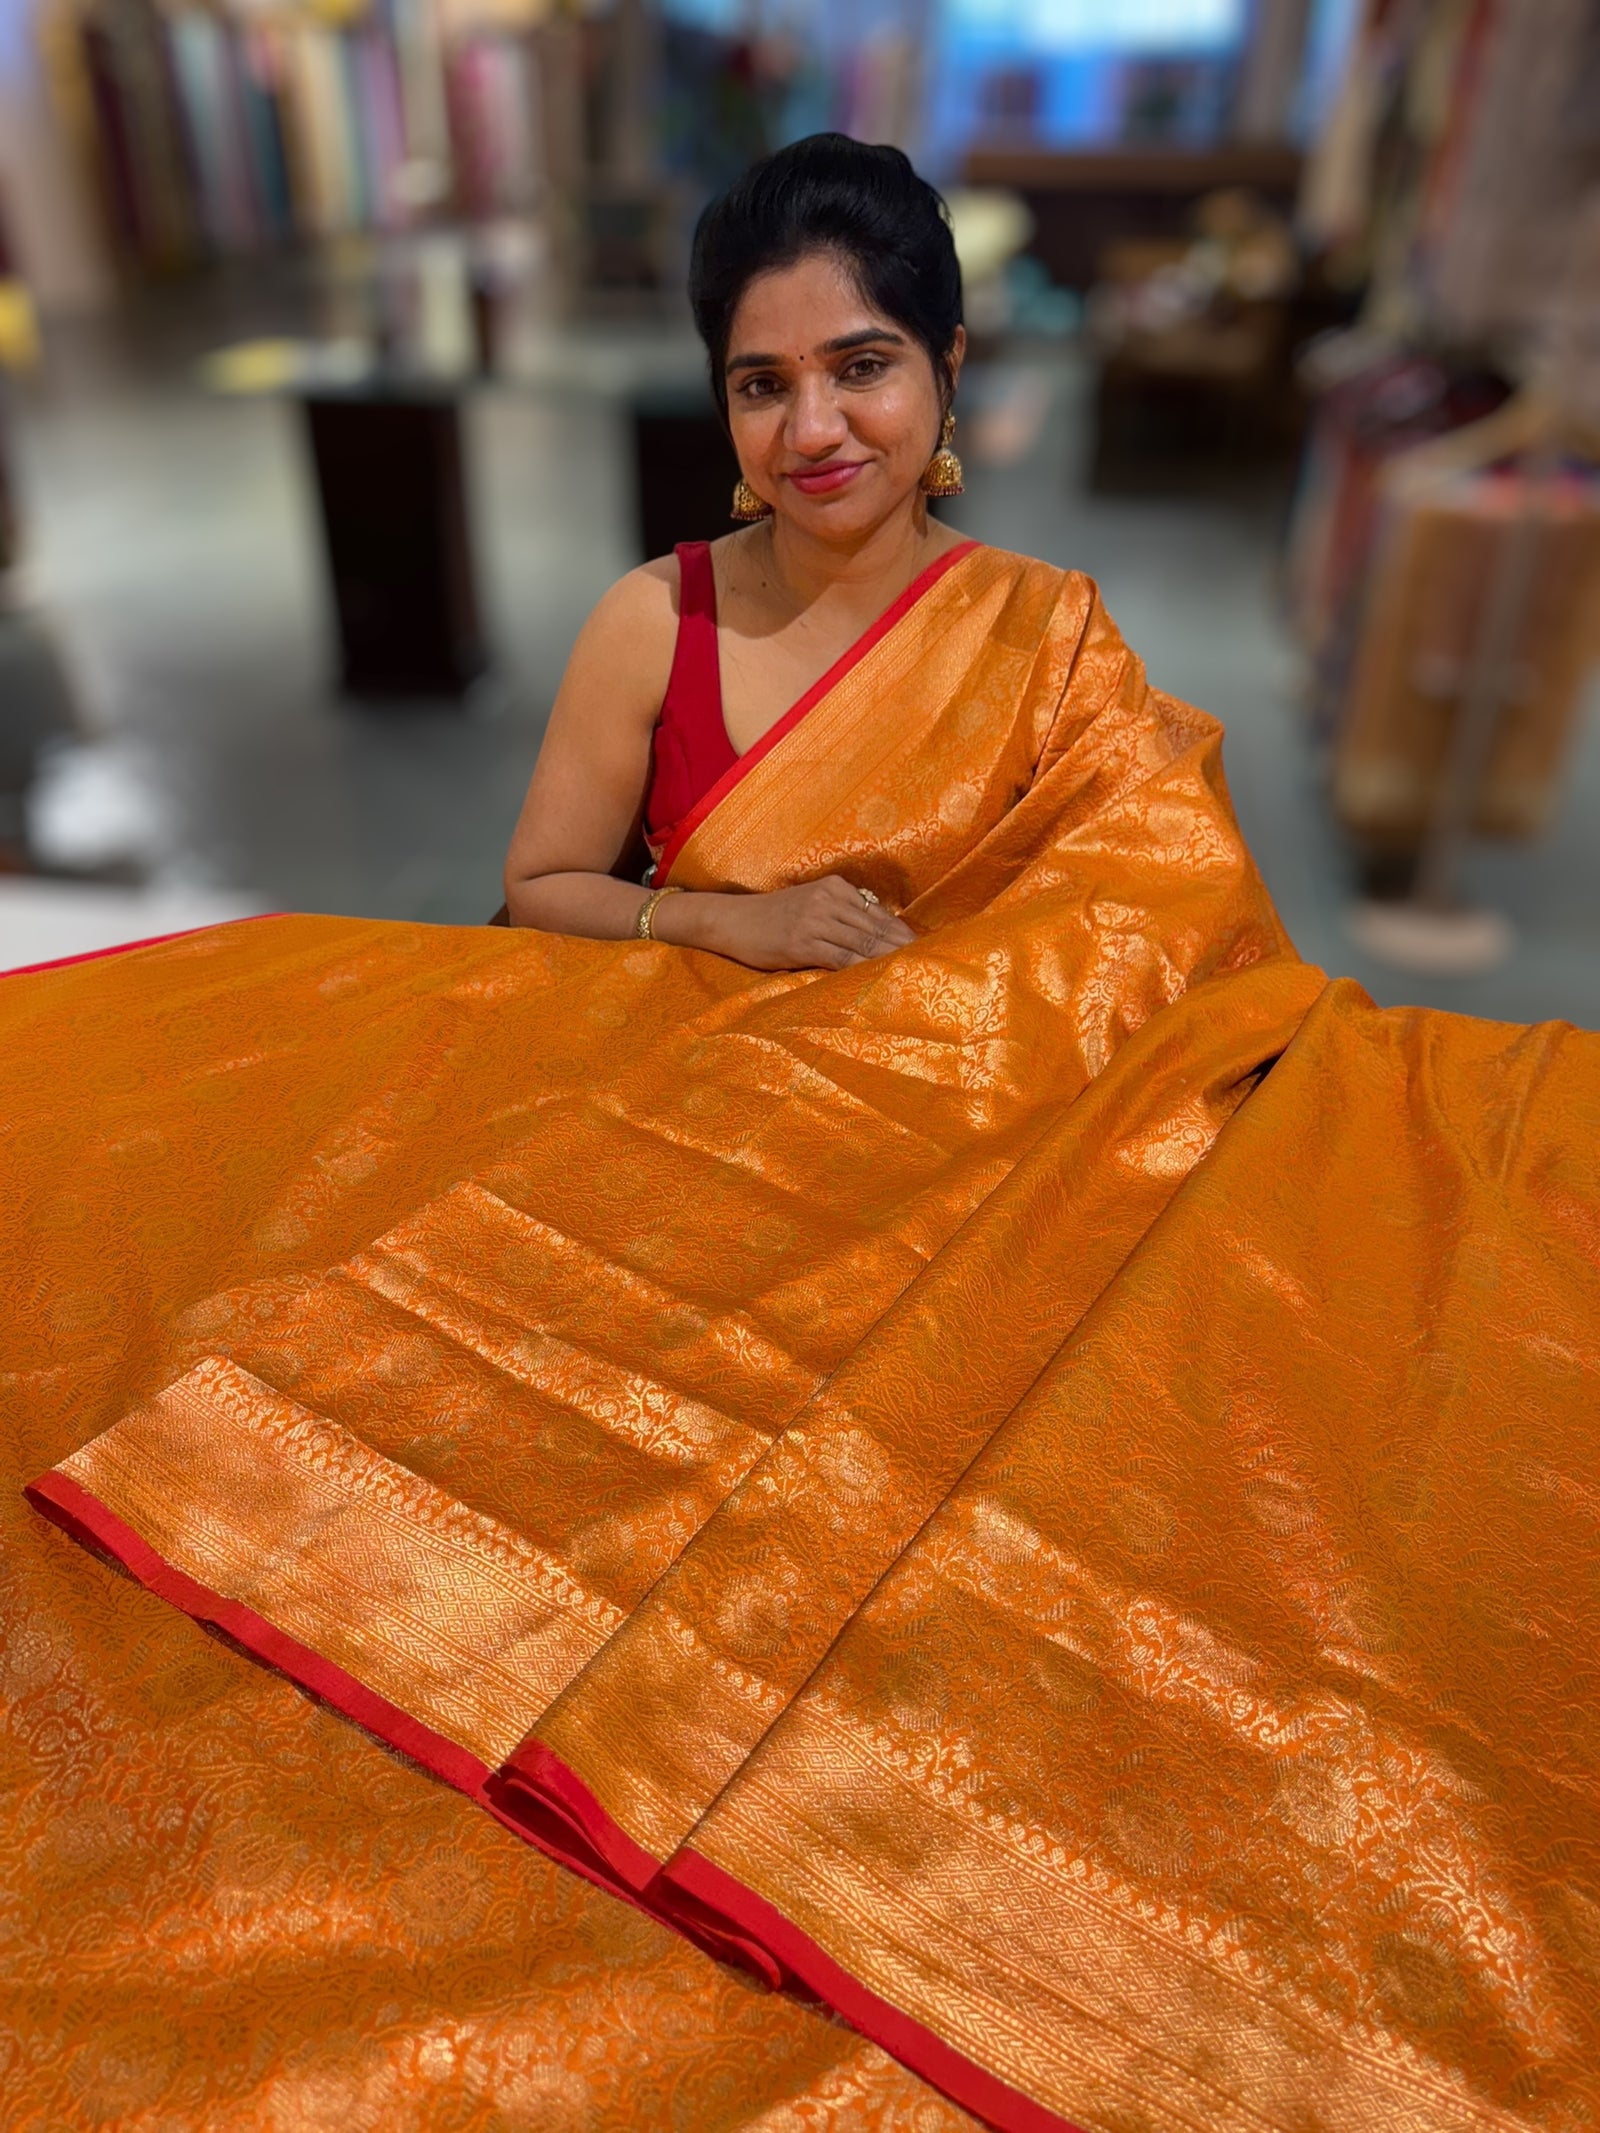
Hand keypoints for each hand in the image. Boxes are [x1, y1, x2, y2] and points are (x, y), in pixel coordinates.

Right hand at [663, 876, 915, 971]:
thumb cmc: (773, 917)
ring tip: (912, 974)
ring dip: (889, 961)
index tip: (926, 949)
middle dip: (904, 948)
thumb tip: (878, 934)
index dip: (904, 933)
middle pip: (877, 929)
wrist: (731, 920)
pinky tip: (877, 980)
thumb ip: (842, 915)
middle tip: (930, 964)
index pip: (879, 913)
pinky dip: (862, 970)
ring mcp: (815, 921)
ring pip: (863, 944)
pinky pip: (840, 959)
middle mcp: (828, 900)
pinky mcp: (802, 943)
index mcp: (835, 887)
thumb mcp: (811, 904)